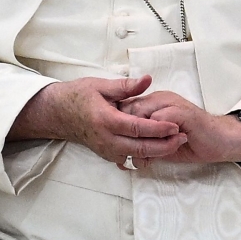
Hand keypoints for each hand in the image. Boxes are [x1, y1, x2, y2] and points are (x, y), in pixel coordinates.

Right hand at [8, 75, 187, 167]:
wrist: (57, 113)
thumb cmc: (78, 96)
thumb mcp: (100, 85)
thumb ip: (126, 86)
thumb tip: (147, 79)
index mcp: (106, 120)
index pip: (138, 128)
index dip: (158, 128)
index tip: (175, 125)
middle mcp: (106, 139)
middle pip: (140, 148)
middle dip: (164, 145)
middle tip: (183, 137)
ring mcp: (105, 150)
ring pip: (136, 157)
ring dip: (157, 152)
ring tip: (176, 144)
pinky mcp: (106, 154)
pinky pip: (128, 159)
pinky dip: (144, 157)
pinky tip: (158, 150)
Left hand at [120, 91, 240, 164]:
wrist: (219, 141)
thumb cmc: (190, 143)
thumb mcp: (162, 145)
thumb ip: (145, 145)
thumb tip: (124, 160)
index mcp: (154, 103)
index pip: (127, 109)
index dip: (120, 128)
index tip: (115, 149)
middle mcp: (160, 99)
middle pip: (130, 110)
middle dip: (125, 134)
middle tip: (125, 156)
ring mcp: (171, 104)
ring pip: (142, 114)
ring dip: (139, 137)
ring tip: (139, 157)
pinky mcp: (181, 112)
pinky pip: (159, 120)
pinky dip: (154, 137)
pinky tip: (156, 152)